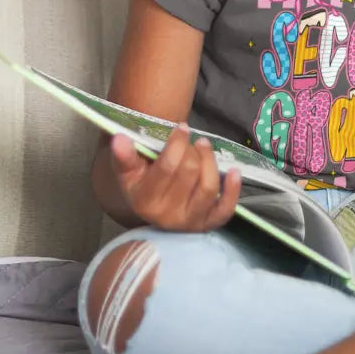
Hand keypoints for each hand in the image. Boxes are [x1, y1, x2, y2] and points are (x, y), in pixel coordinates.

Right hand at [108, 124, 240, 231]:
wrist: (155, 211)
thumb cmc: (143, 185)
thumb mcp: (129, 172)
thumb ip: (125, 156)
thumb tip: (120, 138)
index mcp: (145, 201)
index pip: (167, 167)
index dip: (177, 143)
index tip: (182, 128)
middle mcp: (167, 216)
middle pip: (190, 172)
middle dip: (193, 150)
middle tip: (192, 141)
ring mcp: (189, 222)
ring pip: (208, 187)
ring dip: (210, 161)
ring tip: (205, 146)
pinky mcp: (208, 225)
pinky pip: (225, 210)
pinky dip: (233, 190)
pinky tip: (234, 172)